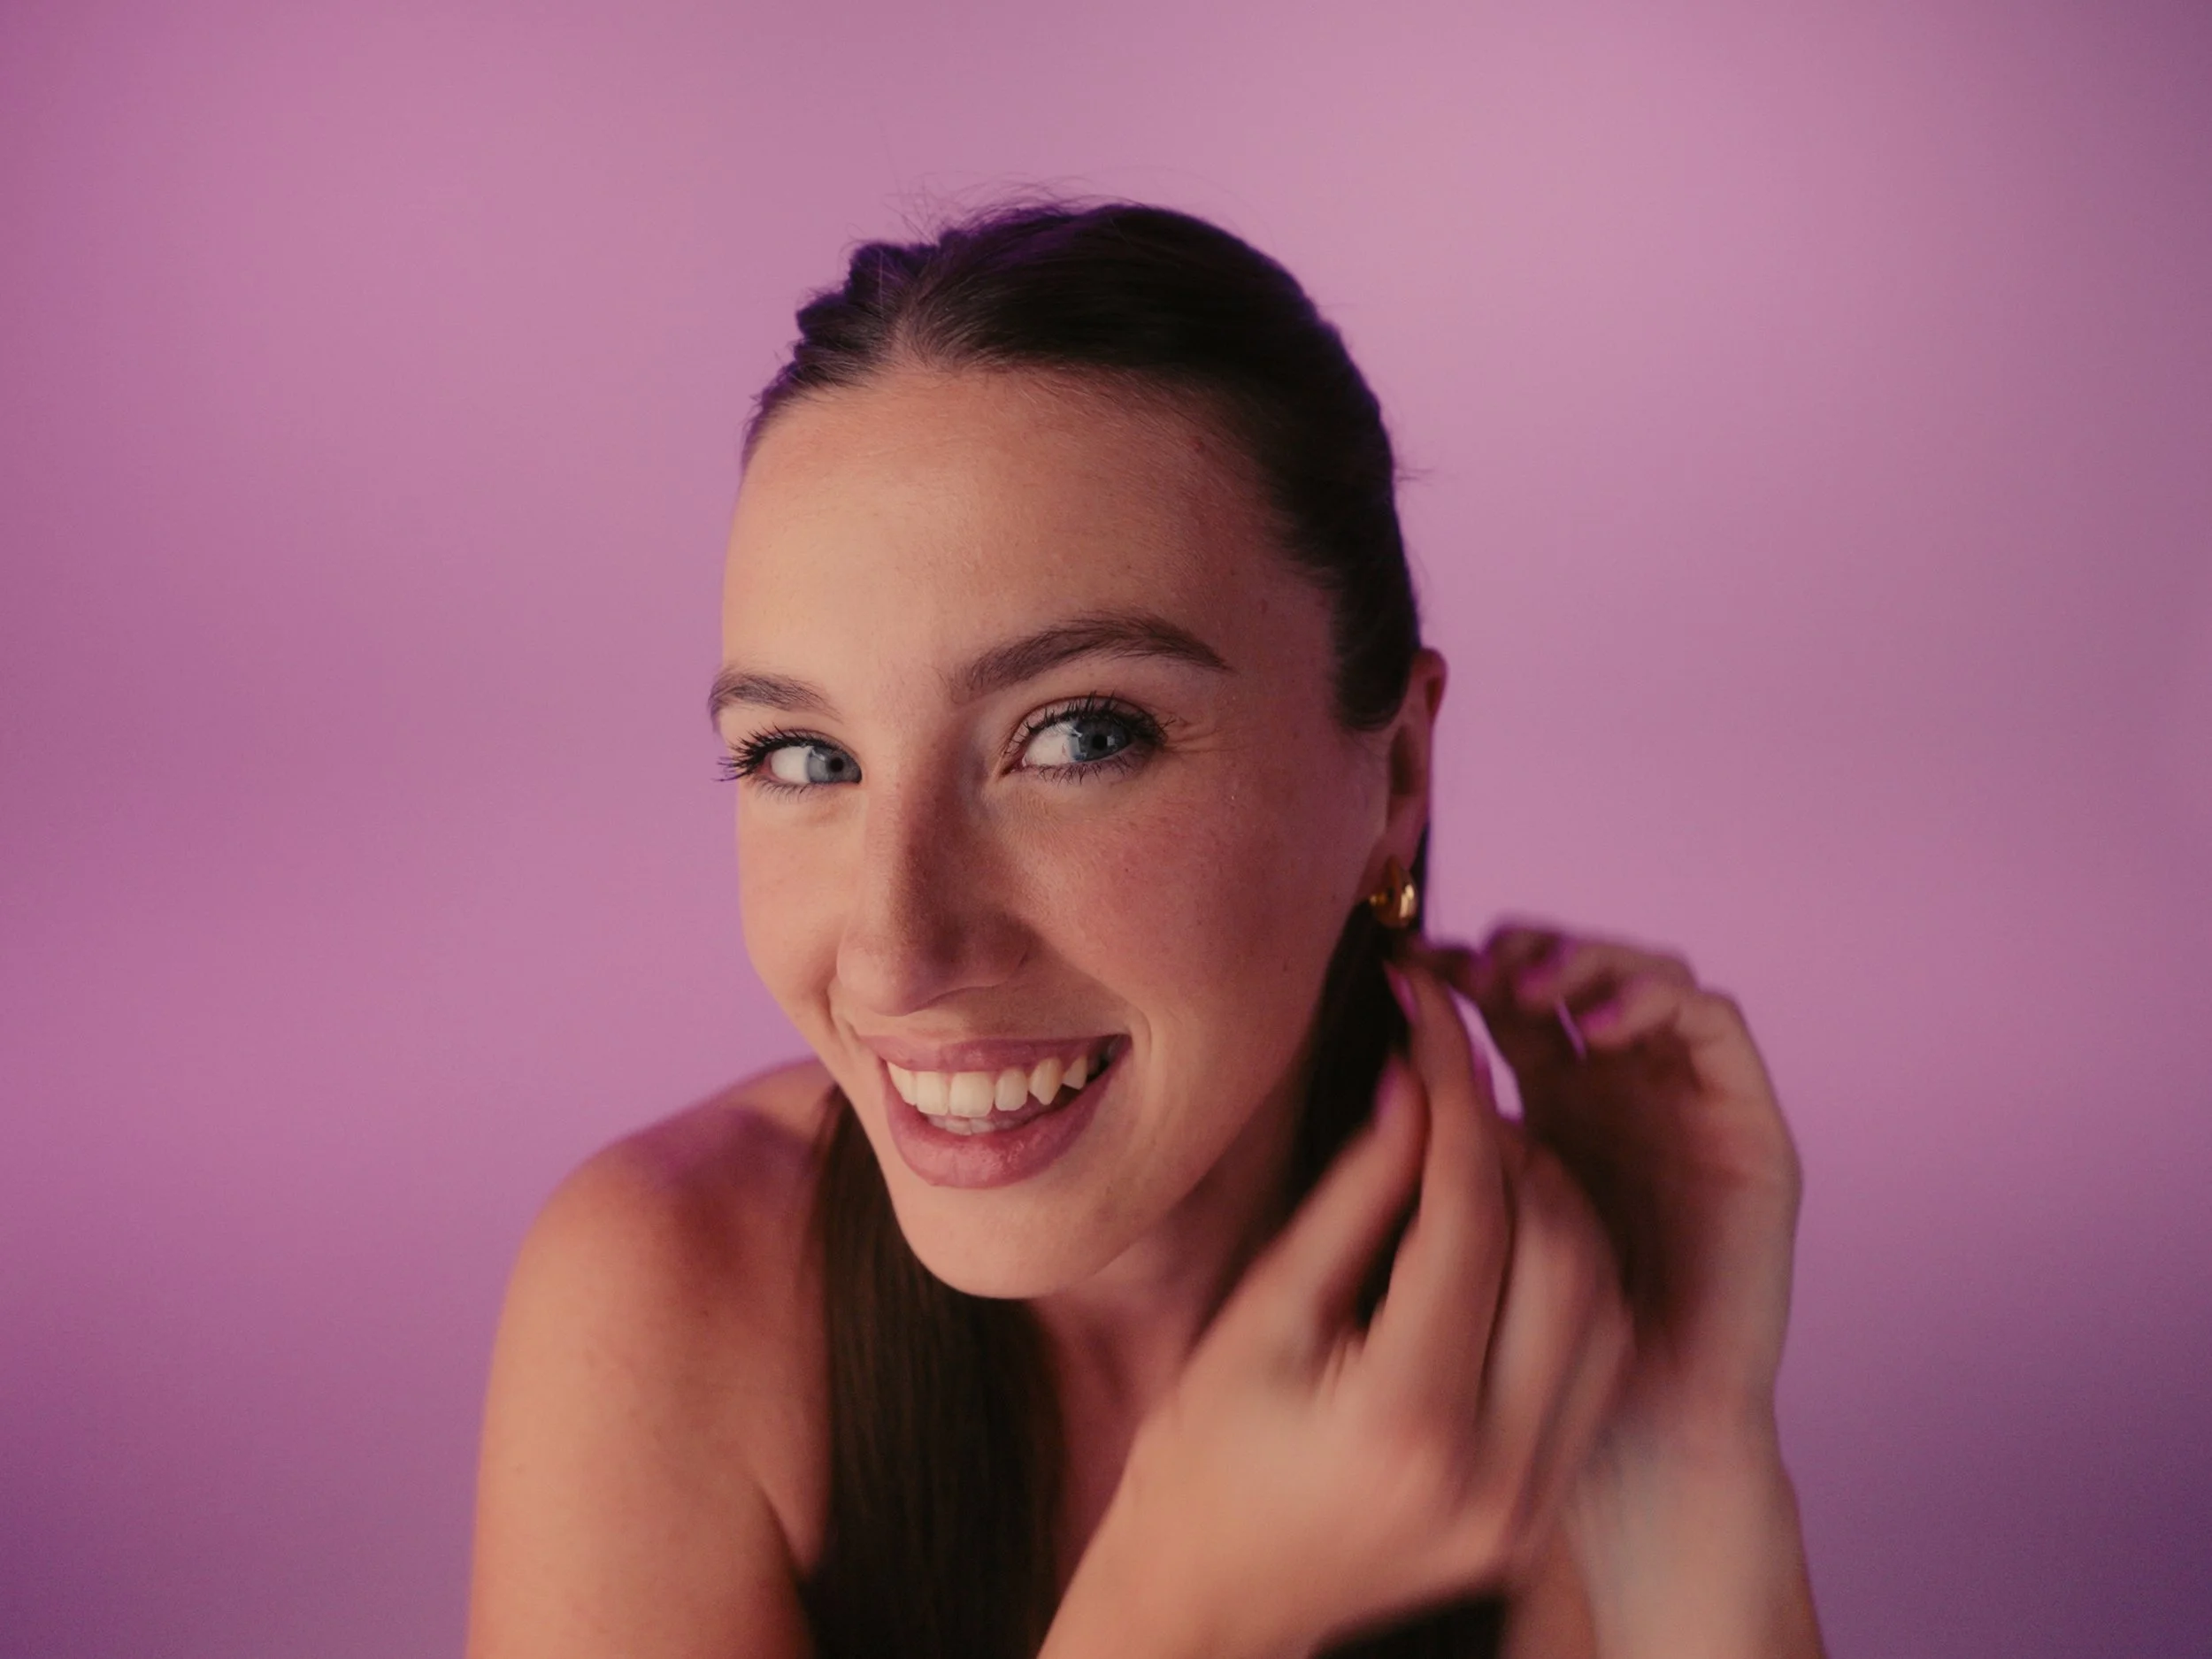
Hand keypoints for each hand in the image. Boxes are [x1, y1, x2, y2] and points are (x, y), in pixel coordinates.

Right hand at [1051, 962, 1630, 1658]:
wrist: (1211, 1602)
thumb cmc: (1203, 1456)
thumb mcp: (1260, 1312)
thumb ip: (1353, 1196)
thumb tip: (1415, 1083)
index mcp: (1405, 1415)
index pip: (1471, 1212)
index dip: (1457, 1097)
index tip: (1434, 1022)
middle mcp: (1491, 1469)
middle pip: (1563, 1253)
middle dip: (1518, 1149)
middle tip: (1455, 1093)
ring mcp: (1526, 1500)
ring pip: (1600, 1306)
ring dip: (1557, 1213)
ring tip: (1479, 1163)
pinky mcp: (1537, 1509)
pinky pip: (1591, 1365)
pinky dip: (1566, 1282)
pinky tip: (1506, 1241)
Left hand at [1413, 926, 1822, 1656]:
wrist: (1629, 1454)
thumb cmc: (1520, 1355)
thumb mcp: (1454, 1230)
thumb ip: (1427, 1151)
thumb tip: (1380, 1054)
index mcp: (1548, 1103)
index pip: (1511, 992)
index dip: (1463, 966)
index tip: (1402, 964)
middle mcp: (1622, 1093)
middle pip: (1582, 967)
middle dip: (1524, 948)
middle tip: (1465, 965)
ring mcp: (1689, 1106)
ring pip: (1650, 975)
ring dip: (1588, 960)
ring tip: (1520, 986)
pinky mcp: (1749, 1134)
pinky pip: (1718, 1027)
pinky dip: (1657, 1000)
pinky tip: (1591, 1027)